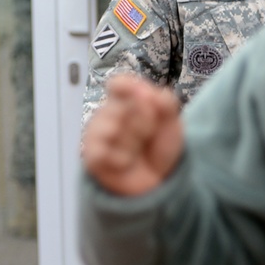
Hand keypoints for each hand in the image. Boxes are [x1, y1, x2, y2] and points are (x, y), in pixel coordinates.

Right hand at [82, 75, 183, 195]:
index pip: (119, 84)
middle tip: (148, 137)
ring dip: (133, 143)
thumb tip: (148, 91)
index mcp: (125, 101)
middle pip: (124, 107)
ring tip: (136, 152)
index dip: (130, 87)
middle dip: (144, 124)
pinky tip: (126, 163)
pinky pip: (103, 151)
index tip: (145, 96)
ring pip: (113, 129)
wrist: (158, 181)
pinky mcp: (92, 156)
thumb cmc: (159, 148)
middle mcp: (107, 114)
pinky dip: (121, 159)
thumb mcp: (172, 123)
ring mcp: (97, 134)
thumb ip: (165, 103)